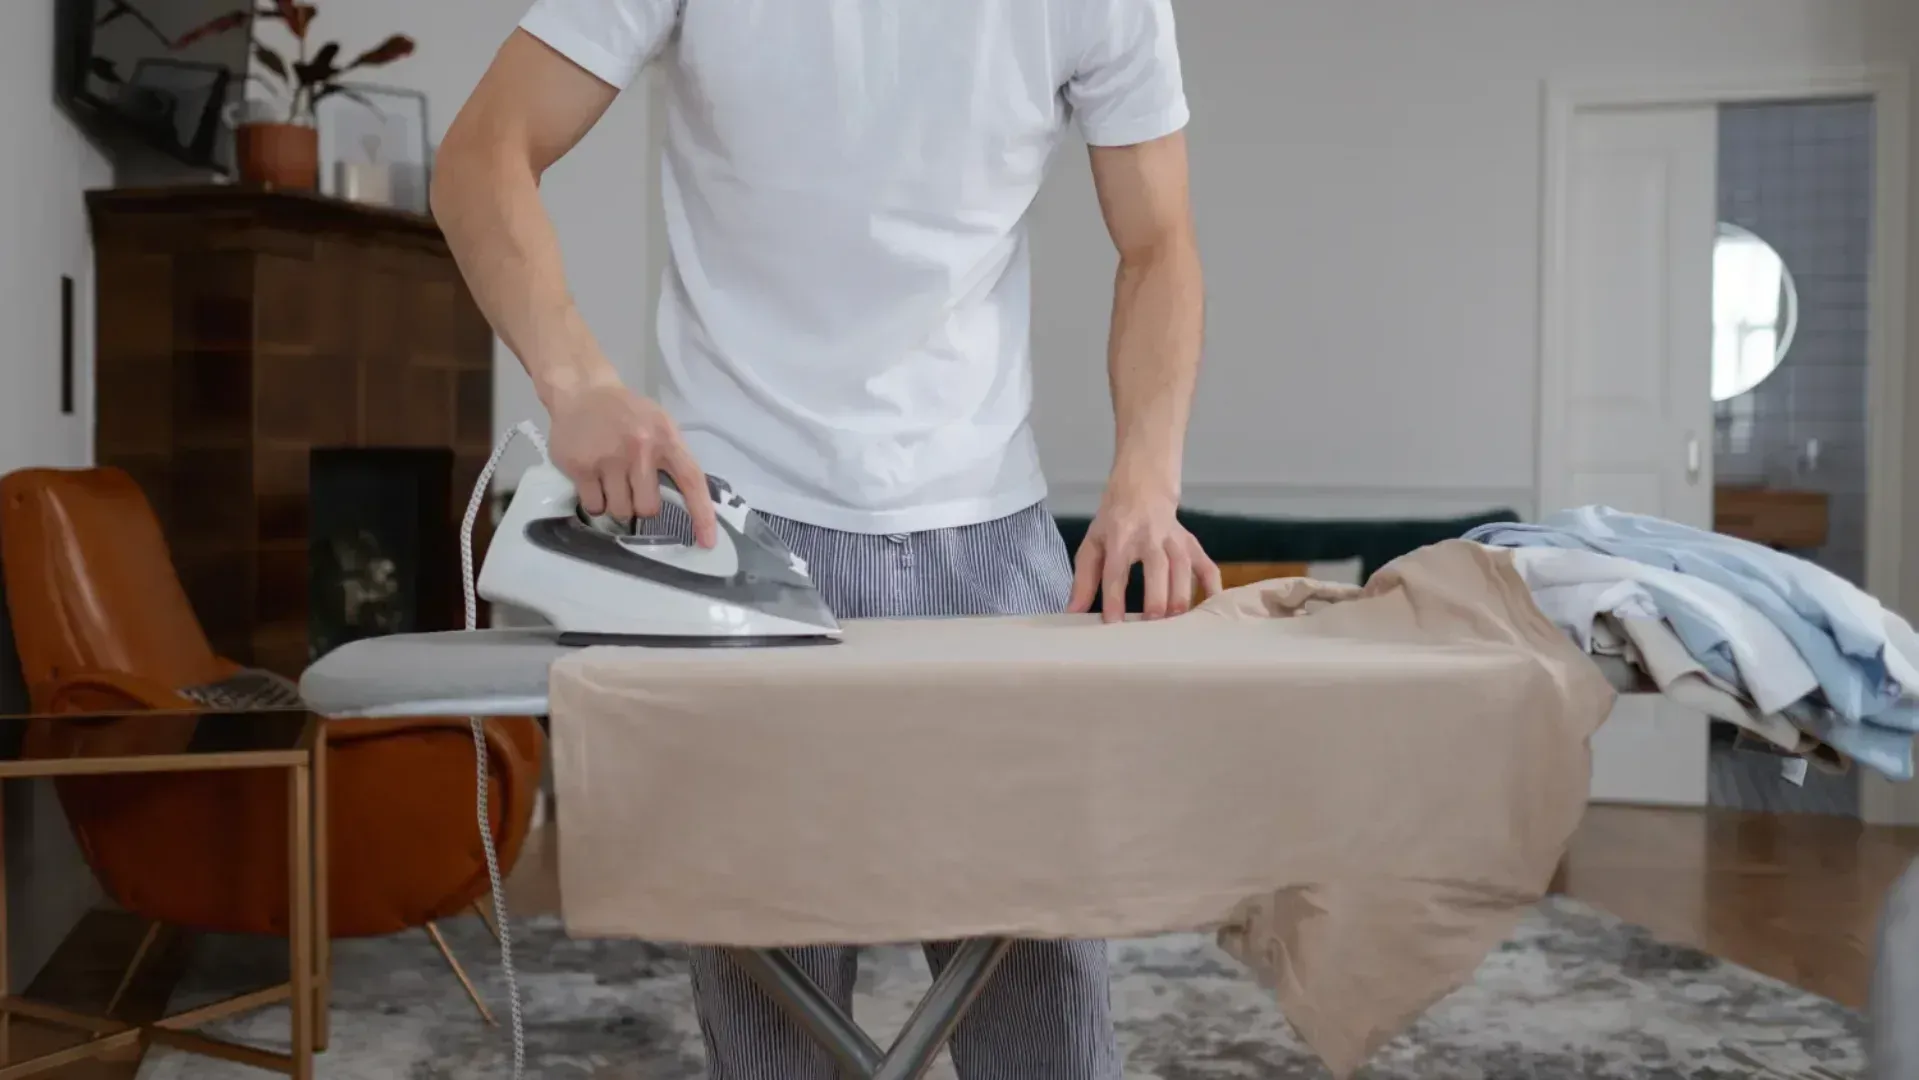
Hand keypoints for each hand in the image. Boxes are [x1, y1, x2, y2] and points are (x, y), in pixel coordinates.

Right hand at [543, 371, 717, 546]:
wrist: (582, 391)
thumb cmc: (626, 413)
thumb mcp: (659, 425)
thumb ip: (672, 458)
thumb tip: (687, 502)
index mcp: (666, 439)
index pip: (692, 481)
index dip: (702, 515)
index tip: (707, 542)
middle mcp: (640, 449)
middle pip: (648, 508)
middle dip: (641, 506)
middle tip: (632, 487)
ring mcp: (608, 458)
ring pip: (620, 511)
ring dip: (617, 505)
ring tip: (611, 482)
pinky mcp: (581, 467)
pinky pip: (594, 506)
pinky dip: (595, 502)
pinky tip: (594, 481)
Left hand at [1067, 487, 1220, 622]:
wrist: (1142, 488)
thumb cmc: (1113, 523)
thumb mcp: (1092, 544)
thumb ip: (1083, 580)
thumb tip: (1073, 613)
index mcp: (1120, 537)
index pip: (1116, 570)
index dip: (1114, 596)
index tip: (1113, 622)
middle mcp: (1149, 536)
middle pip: (1156, 567)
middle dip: (1157, 595)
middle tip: (1153, 622)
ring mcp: (1174, 539)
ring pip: (1183, 566)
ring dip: (1182, 594)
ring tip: (1177, 621)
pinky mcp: (1191, 544)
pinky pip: (1206, 565)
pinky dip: (1212, 587)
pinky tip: (1211, 608)